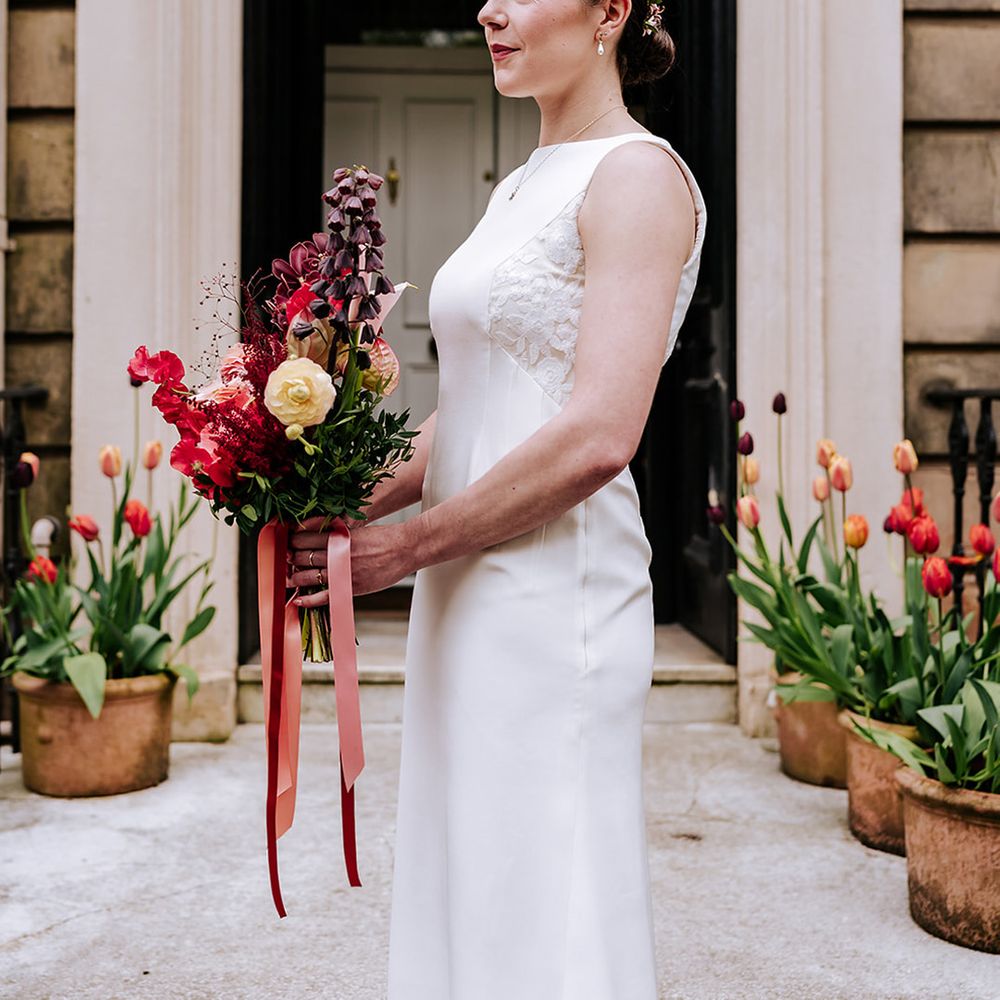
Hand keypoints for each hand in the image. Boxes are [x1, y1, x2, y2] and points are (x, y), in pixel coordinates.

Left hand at [287, 515, 415, 605]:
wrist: (406, 549)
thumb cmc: (385, 538)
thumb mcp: (357, 530)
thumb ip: (337, 535)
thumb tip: (319, 537)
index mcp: (338, 536)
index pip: (305, 538)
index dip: (292, 541)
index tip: (287, 543)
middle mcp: (337, 553)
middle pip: (303, 556)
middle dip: (290, 559)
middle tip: (284, 561)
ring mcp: (343, 571)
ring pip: (309, 575)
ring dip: (295, 577)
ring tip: (287, 579)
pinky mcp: (351, 587)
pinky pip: (324, 595)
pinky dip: (309, 598)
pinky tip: (299, 599)